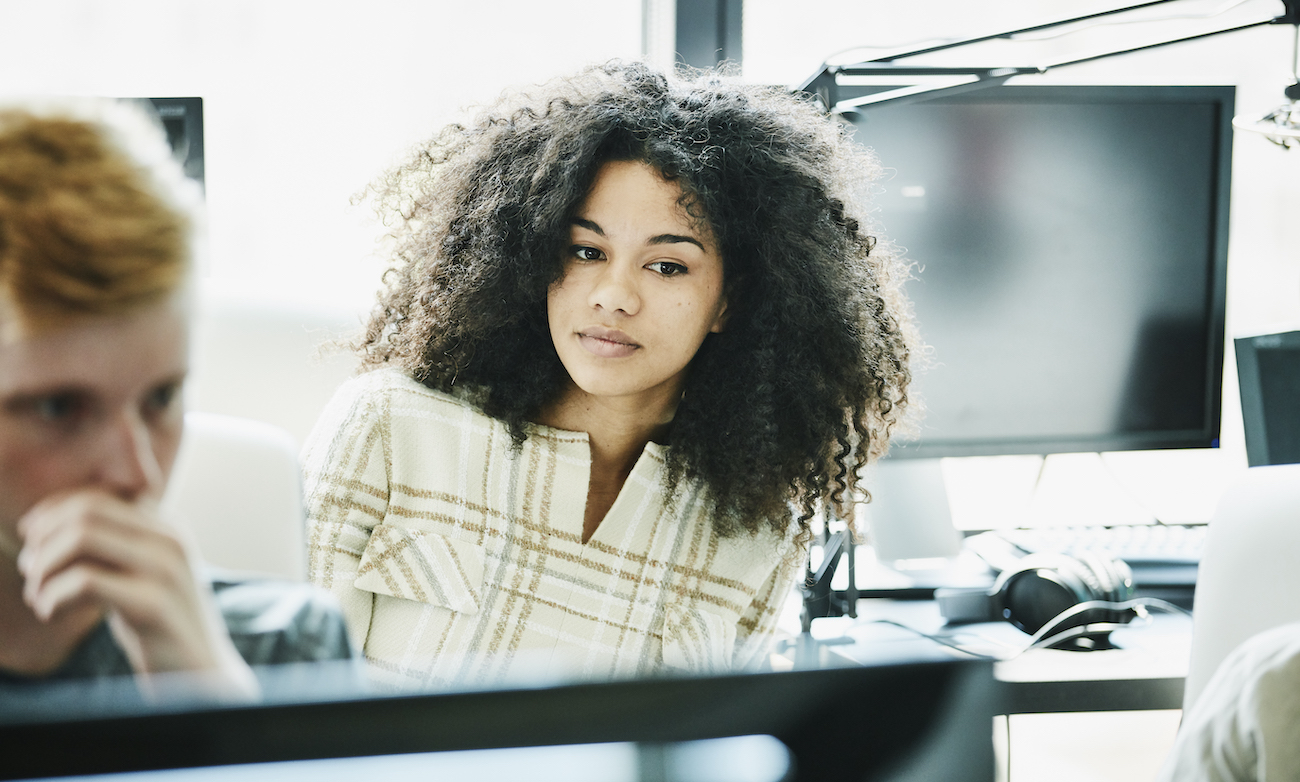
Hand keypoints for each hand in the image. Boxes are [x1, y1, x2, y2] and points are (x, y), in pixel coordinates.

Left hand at [16, 489, 257, 699]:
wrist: (200, 673)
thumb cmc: (158, 625)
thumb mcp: (140, 574)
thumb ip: (114, 545)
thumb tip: (48, 527)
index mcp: (166, 527)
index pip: (99, 494)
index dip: (53, 510)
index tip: (31, 539)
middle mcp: (170, 539)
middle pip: (86, 510)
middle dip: (43, 539)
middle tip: (29, 571)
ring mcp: (165, 569)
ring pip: (82, 537)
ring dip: (43, 567)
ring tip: (38, 596)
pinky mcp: (154, 603)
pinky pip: (85, 581)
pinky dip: (52, 596)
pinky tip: (51, 613)